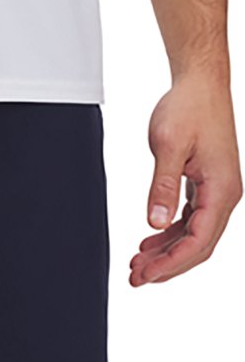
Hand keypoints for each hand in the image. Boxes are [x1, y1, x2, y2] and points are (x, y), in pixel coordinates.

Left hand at [130, 76, 241, 286]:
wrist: (200, 83)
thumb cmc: (188, 107)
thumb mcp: (169, 146)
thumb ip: (162, 187)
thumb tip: (155, 222)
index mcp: (221, 189)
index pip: (198, 241)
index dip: (170, 263)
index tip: (144, 274)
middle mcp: (225, 194)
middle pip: (198, 247)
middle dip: (167, 267)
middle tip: (135, 278)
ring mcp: (217, 191)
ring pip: (194, 237)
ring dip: (166, 254)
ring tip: (137, 265)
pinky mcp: (207, 187)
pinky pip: (191, 222)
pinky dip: (170, 236)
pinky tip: (148, 244)